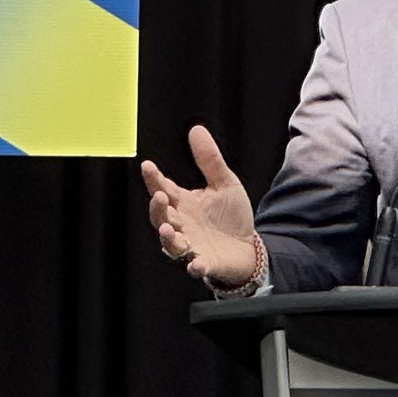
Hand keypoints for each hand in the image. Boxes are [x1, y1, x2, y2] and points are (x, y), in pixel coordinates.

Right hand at [138, 125, 259, 286]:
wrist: (249, 247)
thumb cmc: (231, 217)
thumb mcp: (225, 183)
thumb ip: (210, 160)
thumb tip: (196, 130)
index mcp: (184, 204)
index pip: (163, 188)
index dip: (154, 179)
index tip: (148, 166)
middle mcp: (182, 225)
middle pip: (161, 216)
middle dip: (158, 208)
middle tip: (160, 196)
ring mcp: (192, 245)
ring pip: (171, 243)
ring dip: (168, 237)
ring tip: (167, 228)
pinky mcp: (206, 263)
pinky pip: (197, 266)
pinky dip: (195, 266)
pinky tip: (196, 264)